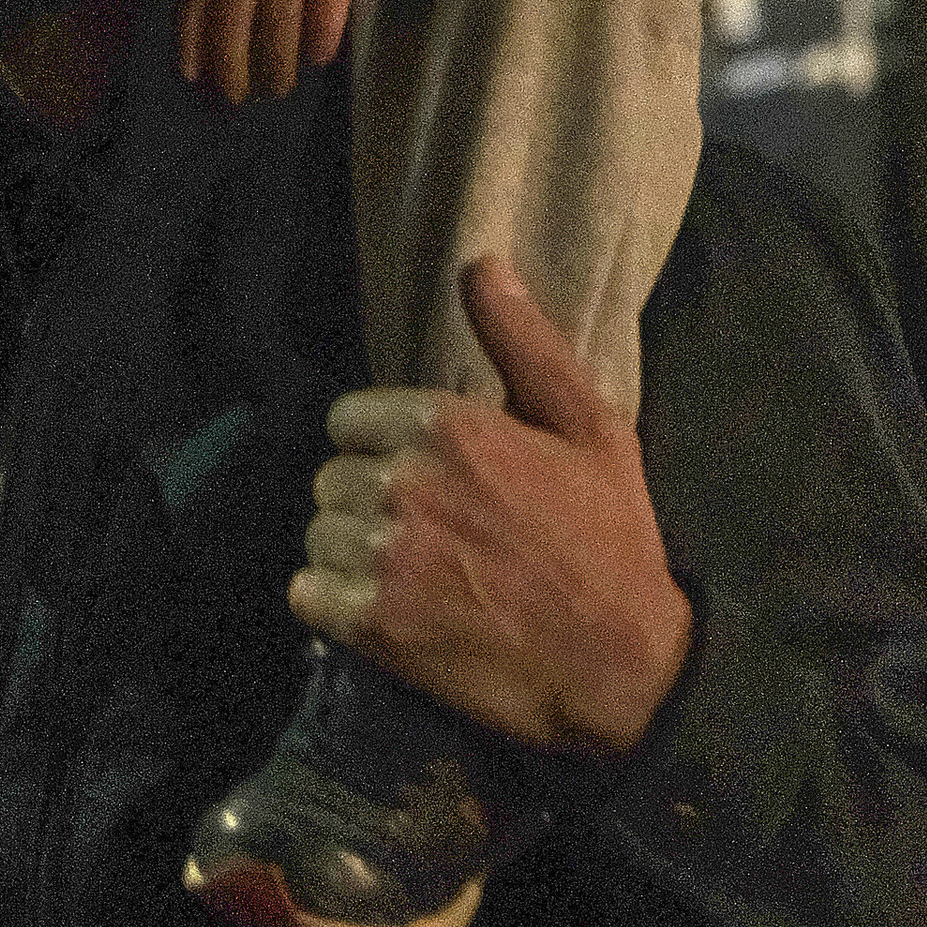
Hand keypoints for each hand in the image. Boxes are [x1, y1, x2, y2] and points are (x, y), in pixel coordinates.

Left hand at [178, 0, 370, 102]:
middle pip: (236, 5)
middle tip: (235, 96)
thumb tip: (212, 6)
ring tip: (278, 86)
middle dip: (232, 55)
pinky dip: (322, 29)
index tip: (191, 73)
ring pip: (280, 7)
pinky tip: (319, 56)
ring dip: (276, 54)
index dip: (193, 32)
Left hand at [288, 255, 692, 753]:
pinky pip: (306, 595)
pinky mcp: (373, 626)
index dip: (380, 445)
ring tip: (401, 570)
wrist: (620, 663)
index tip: (419, 473)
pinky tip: (379, 608)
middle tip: (417, 528)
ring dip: (347, 552)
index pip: (348, 418)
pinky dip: (331, 604)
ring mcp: (383, 557)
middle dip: (364, 499)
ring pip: (317, 535)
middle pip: (329, 476)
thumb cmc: (609, 536)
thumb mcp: (590, 424)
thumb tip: (480, 263)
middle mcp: (403, 483)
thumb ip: (524, 341)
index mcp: (447, 426)